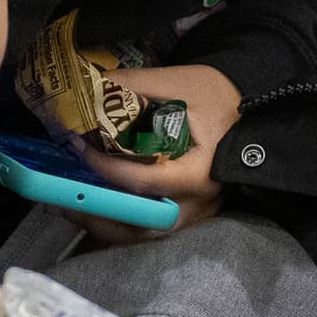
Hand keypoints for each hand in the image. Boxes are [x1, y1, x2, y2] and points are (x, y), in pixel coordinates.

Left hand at [63, 61, 239, 216]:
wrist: (256, 111)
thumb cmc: (222, 97)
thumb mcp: (182, 81)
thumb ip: (137, 84)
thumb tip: (92, 87)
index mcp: (200, 172)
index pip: (146, 181)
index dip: (107, 170)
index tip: (79, 149)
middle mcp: (199, 203)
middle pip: (141, 225)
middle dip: (98, 215)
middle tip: (61, 198)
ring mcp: (196, 215)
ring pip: (143, 235)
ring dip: (105, 224)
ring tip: (71, 205)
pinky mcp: (190, 215)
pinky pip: (150, 229)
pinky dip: (122, 222)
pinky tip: (97, 206)